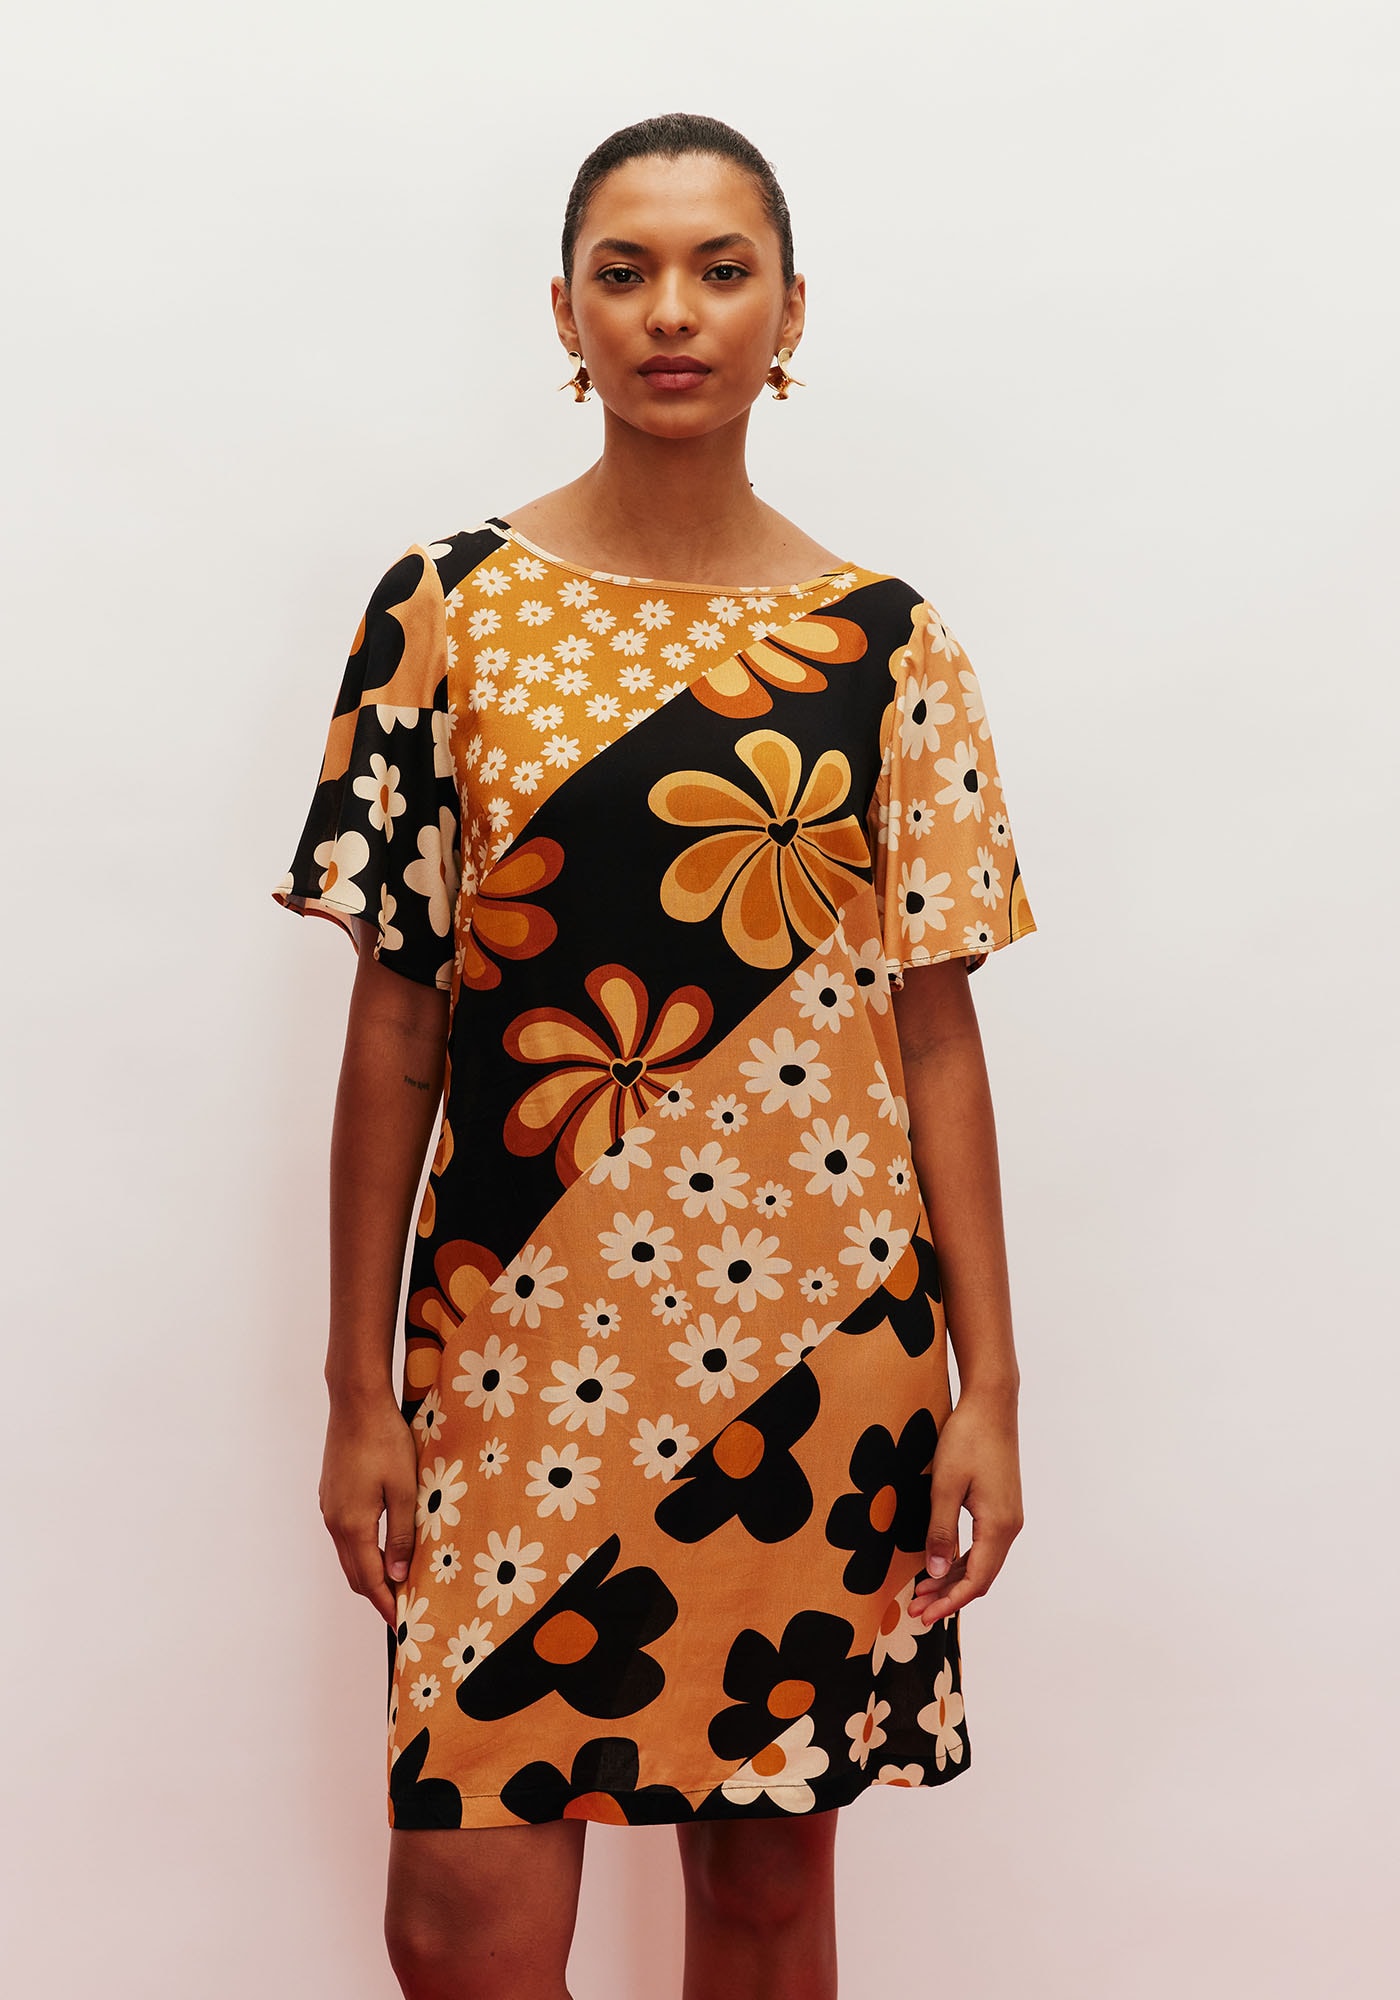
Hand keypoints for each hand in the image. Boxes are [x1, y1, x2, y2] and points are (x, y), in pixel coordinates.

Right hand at [319, 1396, 419, 1625]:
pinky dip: (362, 1551)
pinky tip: (382, 1547)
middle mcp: (334, 1521)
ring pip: (348, 1554)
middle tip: (403, 1609)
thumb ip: (401, 1535)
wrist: (356, 1402)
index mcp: (353, 1525)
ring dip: (369, 1572)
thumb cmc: (384, 1440)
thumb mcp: (403, 1490)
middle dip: (377, 1594)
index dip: (386, 1604)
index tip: (401, 1624)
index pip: (370, 1579)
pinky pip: (345, 1535)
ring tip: (396, 1582)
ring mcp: (329, 1507)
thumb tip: (399, 1575)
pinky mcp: (331, 1494)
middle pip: (354, 1573)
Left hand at [911, 1390, 1022, 1624]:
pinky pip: (983, 1545)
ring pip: (981, 1562)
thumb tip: (935, 1572)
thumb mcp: (946, 1486)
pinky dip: (960, 1559)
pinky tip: (939, 1562)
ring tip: (921, 1591)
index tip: (923, 1615)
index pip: (976, 1580)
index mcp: (999, 1526)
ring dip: (953, 1578)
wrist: (991, 1405)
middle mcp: (1009, 1527)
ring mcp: (1008, 1517)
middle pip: (980, 1576)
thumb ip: (940, 1531)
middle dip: (948, 1595)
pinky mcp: (1001, 1506)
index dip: (949, 1602)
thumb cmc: (968, 1439)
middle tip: (915, 1608)